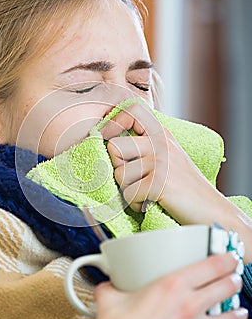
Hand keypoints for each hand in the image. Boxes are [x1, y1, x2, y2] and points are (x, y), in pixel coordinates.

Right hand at [89, 252, 246, 318]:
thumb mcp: (110, 297)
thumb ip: (113, 285)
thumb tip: (109, 283)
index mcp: (172, 287)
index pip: (212, 266)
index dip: (226, 258)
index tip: (229, 257)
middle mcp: (188, 307)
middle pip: (226, 288)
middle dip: (233, 280)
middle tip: (232, 277)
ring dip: (237, 313)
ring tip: (238, 310)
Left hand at [101, 103, 251, 260]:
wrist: (211, 209)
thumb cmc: (184, 186)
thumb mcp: (168, 155)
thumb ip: (144, 144)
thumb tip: (107, 140)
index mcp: (161, 133)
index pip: (132, 109)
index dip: (113, 122)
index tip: (108, 137)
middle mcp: (160, 142)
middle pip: (114, 146)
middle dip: (118, 168)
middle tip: (135, 179)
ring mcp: (161, 161)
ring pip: (119, 174)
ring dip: (129, 190)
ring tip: (147, 193)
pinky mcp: (159, 182)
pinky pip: (129, 194)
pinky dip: (136, 204)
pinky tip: (151, 203)